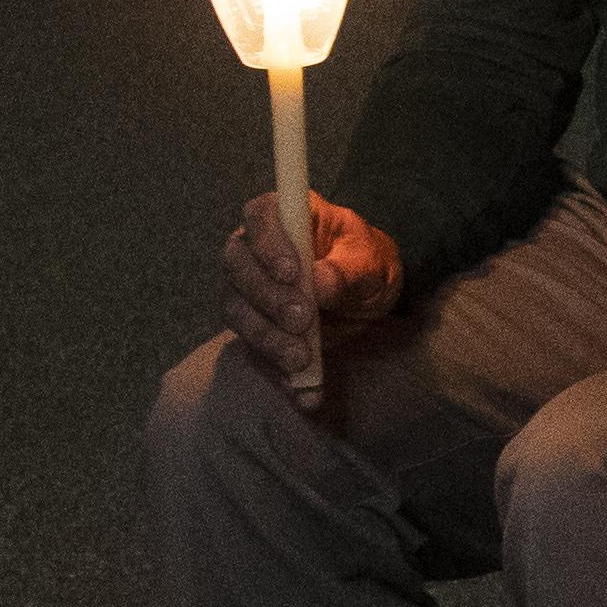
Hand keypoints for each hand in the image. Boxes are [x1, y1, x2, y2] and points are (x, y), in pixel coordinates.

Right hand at [219, 190, 397, 407]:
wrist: (369, 299)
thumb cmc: (366, 263)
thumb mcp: (369, 262)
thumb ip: (345, 270)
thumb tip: (318, 285)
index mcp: (286, 216)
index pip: (260, 216)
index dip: (268, 243)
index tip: (292, 273)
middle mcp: (256, 249)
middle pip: (237, 265)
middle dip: (267, 296)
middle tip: (303, 319)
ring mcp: (248, 289)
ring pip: (237, 309)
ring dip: (267, 336)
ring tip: (301, 358)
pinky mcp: (254, 326)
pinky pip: (253, 348)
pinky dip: (276, 370)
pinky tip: (301, 390)